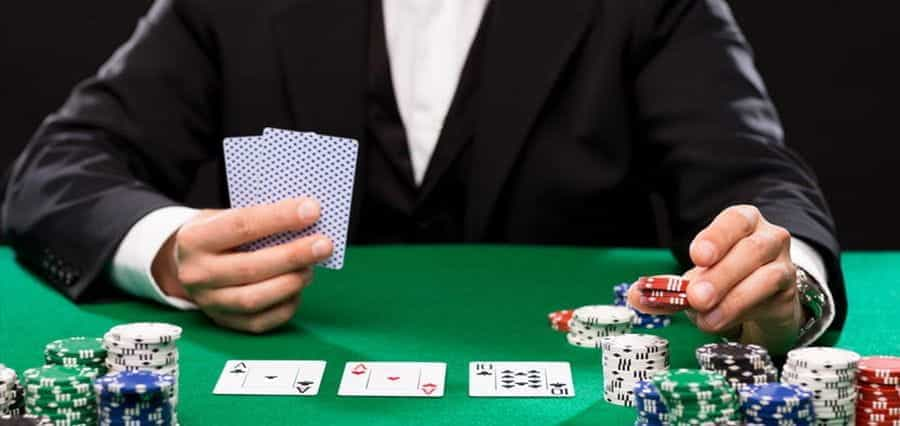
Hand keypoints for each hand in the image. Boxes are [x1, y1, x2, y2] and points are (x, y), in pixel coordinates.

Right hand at [152, 197, 332, 333]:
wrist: (187, 265)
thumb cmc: (218, 235)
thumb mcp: (225, 217)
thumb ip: (259, 218)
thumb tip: (306, 217)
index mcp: (194, 239)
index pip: (241, 226)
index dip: (280, 218)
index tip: (312, 210)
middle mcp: (196, 274)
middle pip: (250, 267)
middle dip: (293, 255)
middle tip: (323, 244)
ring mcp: (209, 302)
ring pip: (254, 299)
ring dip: (291, 282)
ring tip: (311, 267)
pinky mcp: (223, 322)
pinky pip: (260, 321)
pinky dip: (285, 305)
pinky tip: (298, 288)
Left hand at [629, 205, 803, 353]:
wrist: (766, 299)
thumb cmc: (726, 278)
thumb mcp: (696, 278)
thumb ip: (668, 287)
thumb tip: (636, 295)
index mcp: (741, 222)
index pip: (733, 221)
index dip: (716, 237)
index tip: (697, 256)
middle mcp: (767, 238)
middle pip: (750, 250)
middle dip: (720, 275)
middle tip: (695, 296)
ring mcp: (783, 264)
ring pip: (765, 276)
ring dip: (731, 298)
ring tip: (704, 317)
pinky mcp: (789, 293)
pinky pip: (769, 300)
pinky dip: (741, 312)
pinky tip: (719, 322)